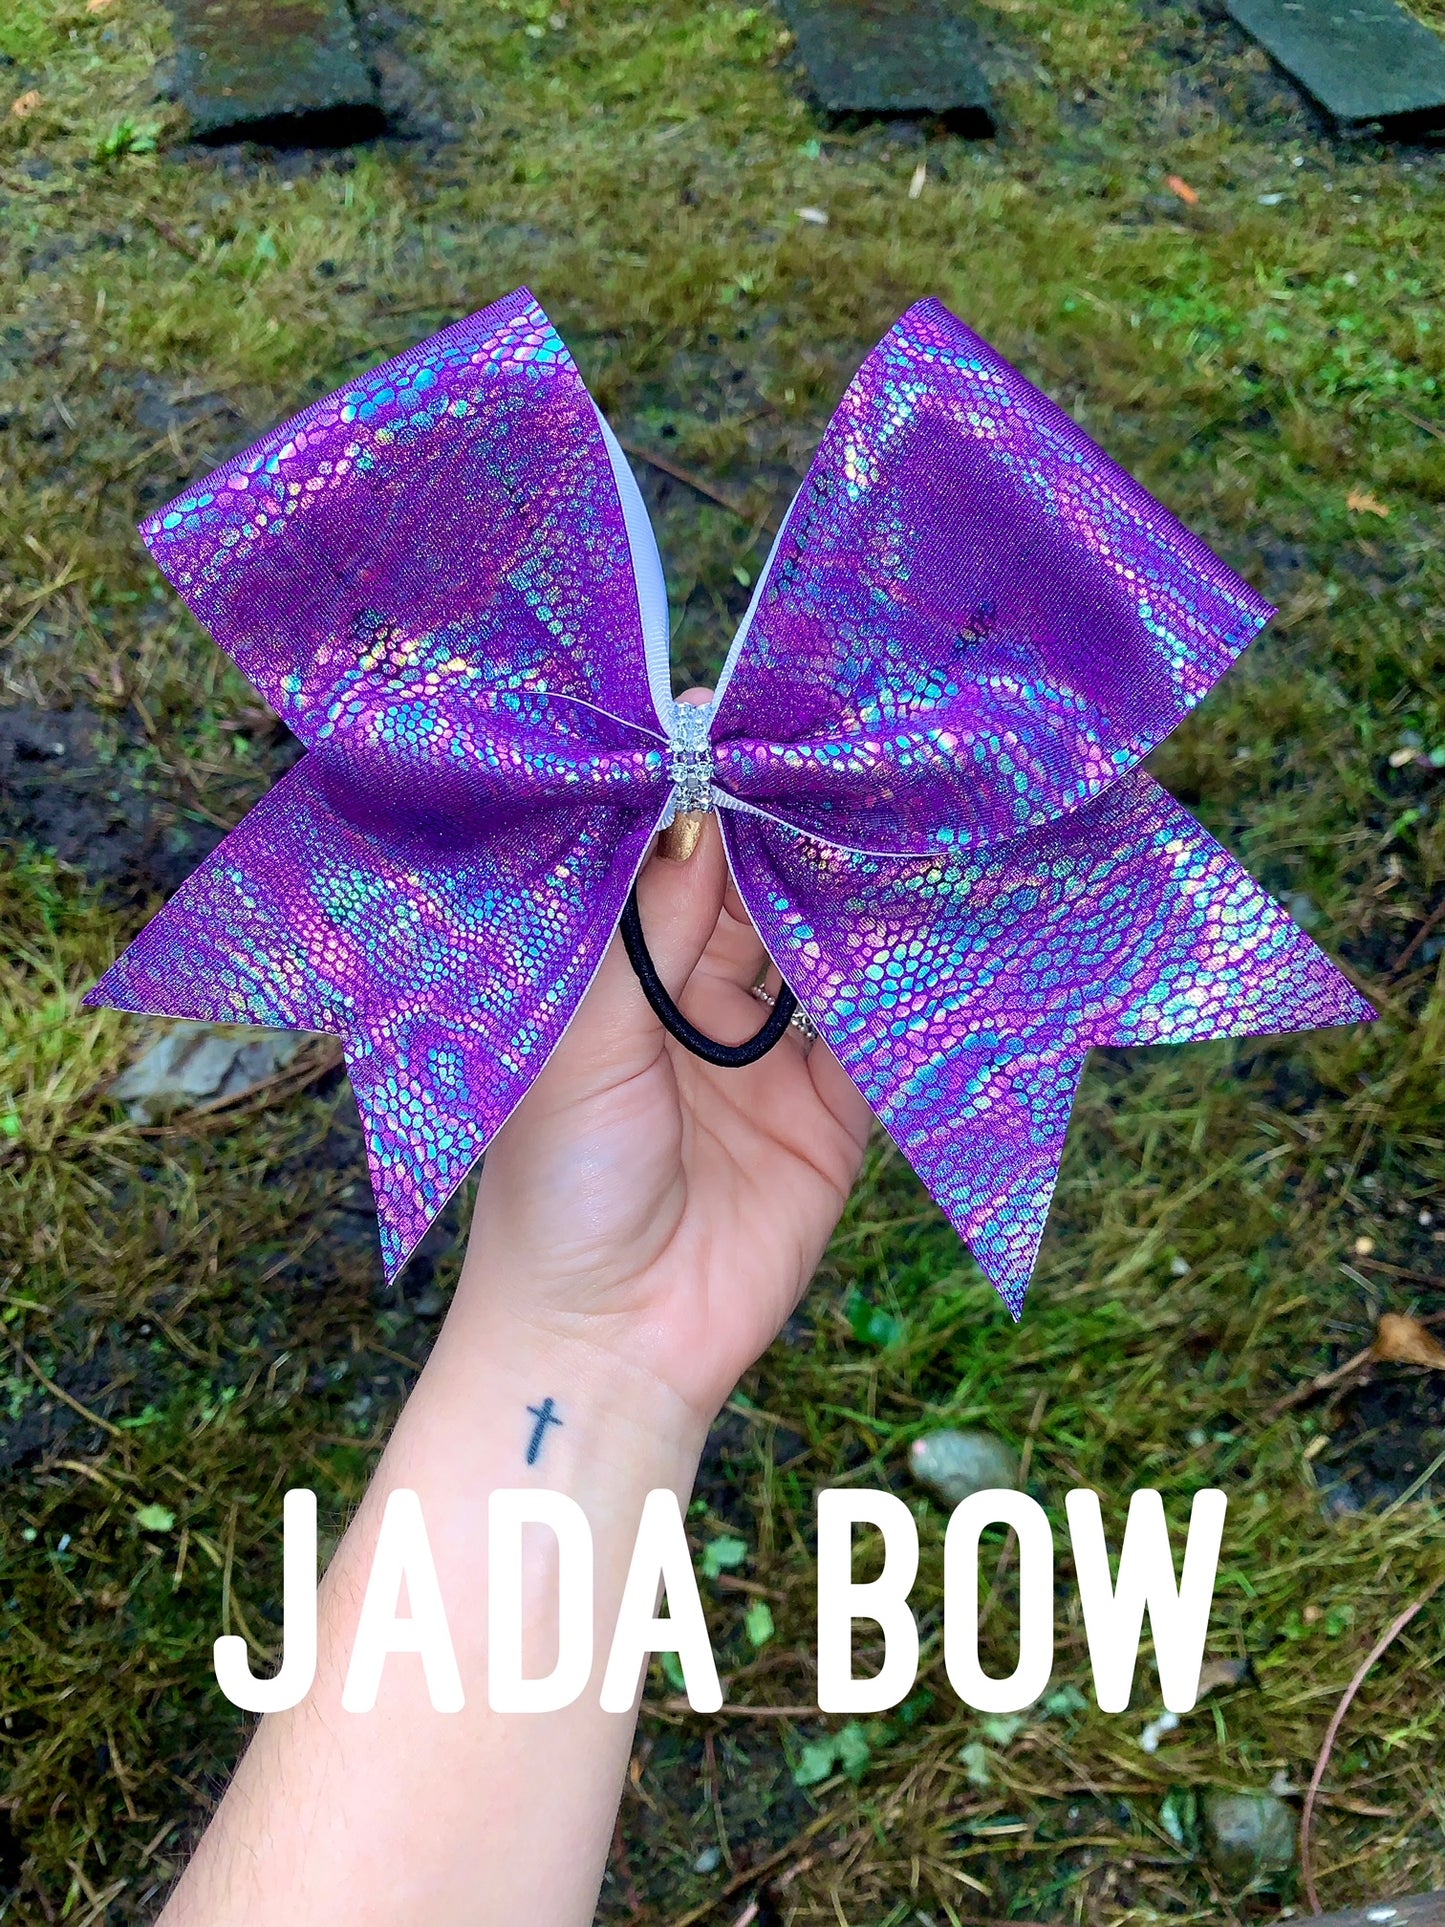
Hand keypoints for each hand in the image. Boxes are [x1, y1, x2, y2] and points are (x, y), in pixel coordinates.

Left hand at [463, 695, 873, 1425]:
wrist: (611, 1341)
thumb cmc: (561, 1187)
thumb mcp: (584, 1043)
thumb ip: (642, 934)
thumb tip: (693, 812)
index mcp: (615, 980)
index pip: (669, 869)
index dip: (704, 801)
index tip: (744, 722)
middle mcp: (690, 1005)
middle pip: (755, 897)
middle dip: (794, 831)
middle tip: (847, 750)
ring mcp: (763, 1059)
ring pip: (820, 951)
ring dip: (854, 893)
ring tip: (901, 809)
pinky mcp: (830, 1115)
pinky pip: (874, 1035)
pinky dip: (902, 985)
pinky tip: (934, 915)